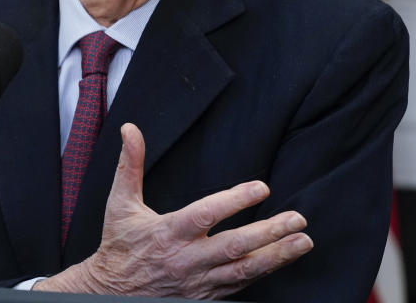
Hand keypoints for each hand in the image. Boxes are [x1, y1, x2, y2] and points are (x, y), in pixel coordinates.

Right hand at [36, 123, 312, 298]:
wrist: (112, 292)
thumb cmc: (119, 244)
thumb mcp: (119, 202)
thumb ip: (129, 164)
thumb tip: (130, 130)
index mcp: (168, 233)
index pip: (207, 215)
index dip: (236, 201)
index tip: (262, 187)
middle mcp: (187, 259)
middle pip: (235, 246)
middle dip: (270, 233)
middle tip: (298, 219)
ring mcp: (199, 282)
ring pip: (244, 271)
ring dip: (276, 256)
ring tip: (303, 241)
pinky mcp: (205, 298)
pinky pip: (239, 286)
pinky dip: (261, 274)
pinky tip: (281, 260)